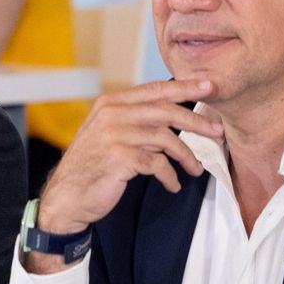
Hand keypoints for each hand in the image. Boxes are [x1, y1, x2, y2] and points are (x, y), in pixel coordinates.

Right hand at [28, 80, 221, 271]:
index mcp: (111, 103)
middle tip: (217, 132)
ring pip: (166, 138)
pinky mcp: (120, 158)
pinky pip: (158, 164)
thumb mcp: (108, 134)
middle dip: (197, 121)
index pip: (155, 89)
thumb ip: (134, 120)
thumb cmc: (92, 166)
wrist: (66, 197)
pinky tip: (173, 184)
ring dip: (187, 155)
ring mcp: (115, 135)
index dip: (185, 87)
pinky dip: (170, 176)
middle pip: (166, 111)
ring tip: (195, 168)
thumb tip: (173, 114)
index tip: (209, 86)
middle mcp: (112, 114)